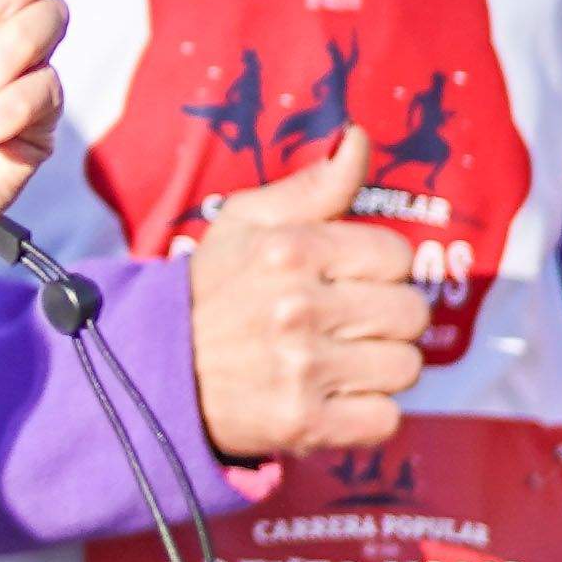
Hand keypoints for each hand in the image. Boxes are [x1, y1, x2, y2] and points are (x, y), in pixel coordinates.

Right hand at [184, 127, 432, 461]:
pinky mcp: (304, 424)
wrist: (150, 370)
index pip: (396, 254)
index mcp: (288, 250)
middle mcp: (298, 308)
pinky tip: (332, 398)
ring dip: (380, 367)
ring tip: (340, 362)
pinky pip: (386, 419)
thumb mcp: (245, 224)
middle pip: (411, 313)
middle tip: (348, 323)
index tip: (347, 279)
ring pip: (405, 367)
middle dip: (387, 318)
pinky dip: (367, 415)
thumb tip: (359, 138)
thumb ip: (311, 186)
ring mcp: (302, 369)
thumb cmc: (208, 290)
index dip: (379, 267)